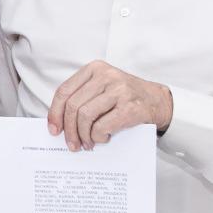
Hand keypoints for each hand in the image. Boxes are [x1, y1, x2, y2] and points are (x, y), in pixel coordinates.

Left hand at [47, 60, 173, 150]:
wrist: (158, 101)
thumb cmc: (125, 97)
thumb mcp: (102, 88)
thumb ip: (82, 97)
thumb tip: (59, 123)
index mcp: (94, 69)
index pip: (64, 91)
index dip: (55, 112)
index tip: (53, 129)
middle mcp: (106, 76)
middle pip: (73, 106)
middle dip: (69, 129)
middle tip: (72, 143)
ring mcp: (119, 90)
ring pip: (85, 116)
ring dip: (83, 135)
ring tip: (87, 144)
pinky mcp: (130, 107)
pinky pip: (102, 126)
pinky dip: (98, 137)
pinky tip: (102, 139)